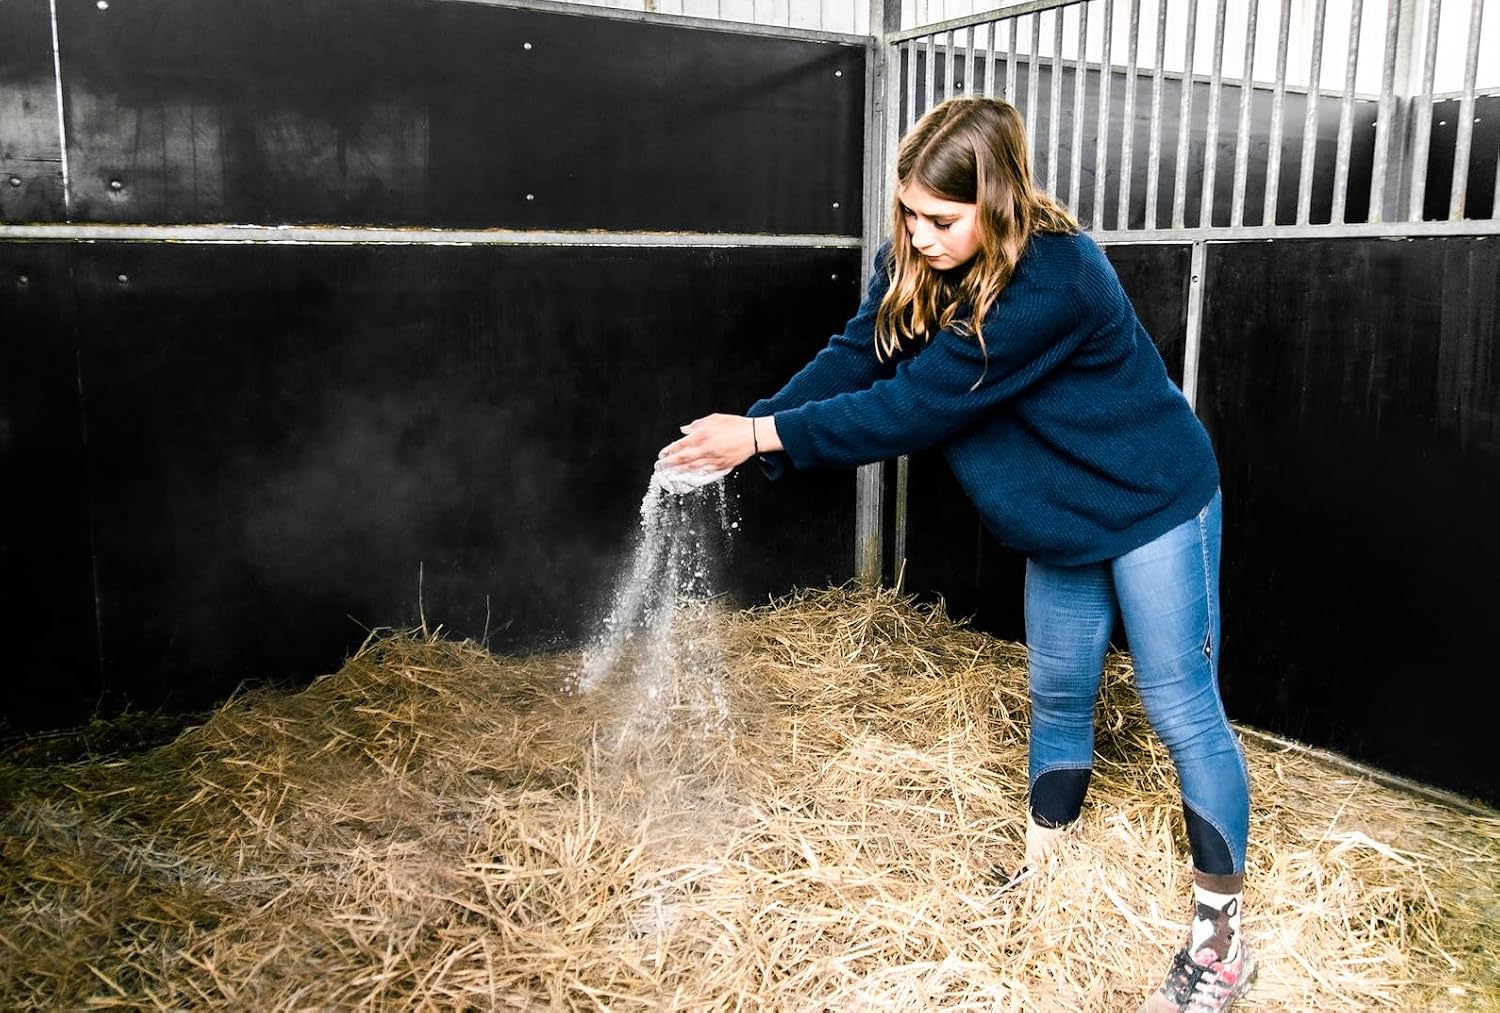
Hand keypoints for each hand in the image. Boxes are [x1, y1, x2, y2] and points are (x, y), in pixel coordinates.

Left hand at [657, 413, 778, 473]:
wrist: (753, 436)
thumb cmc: (734, 425)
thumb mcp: (713, 419)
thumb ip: (696, 425)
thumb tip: (684, 430)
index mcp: (702, 435)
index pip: (680, 445)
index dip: (669, 450)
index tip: (662, 454)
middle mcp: (706, 449)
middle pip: (683, 459)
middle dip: (669, 463)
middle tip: (660, 467)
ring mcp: (713, 459)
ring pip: (692, 468)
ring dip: (679, 471)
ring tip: (670, 473)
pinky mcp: (720, 466)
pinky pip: (704, 471)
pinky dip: (694, 474)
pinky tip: (688, 475)